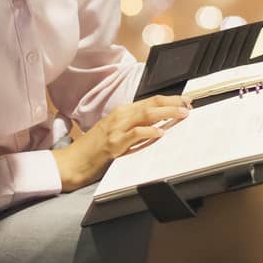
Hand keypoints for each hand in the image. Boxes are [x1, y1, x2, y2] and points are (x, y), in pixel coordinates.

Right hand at [52, 95, 188, 190]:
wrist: (72, 162)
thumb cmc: (93, 149)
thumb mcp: (114, 132)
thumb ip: (133, 126)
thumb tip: (158, 126)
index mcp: (121, 112)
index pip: (150, 101)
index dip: (169, 100)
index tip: (185, 102)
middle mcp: (119, 116)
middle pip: (151, 104)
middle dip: (173, 103)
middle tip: (190, 105)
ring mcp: (116, 129)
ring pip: (146, 115)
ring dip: (166, 114)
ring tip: (182, 114)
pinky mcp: (113, 144)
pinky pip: (134, 135)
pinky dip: (149, 132)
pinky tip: (160, 134)